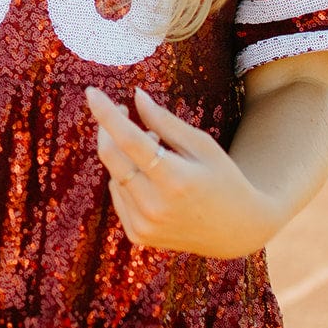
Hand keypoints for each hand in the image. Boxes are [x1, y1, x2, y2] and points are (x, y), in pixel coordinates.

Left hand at [85, 85, 279, 260]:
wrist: (236, 232)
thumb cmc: (224, 180)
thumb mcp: (202, 146)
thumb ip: (165, 122)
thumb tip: (136, 96)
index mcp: (175, 179)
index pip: (129, 140)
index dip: (106, 113)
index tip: (91, 92)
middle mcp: (154, 205)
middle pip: (111, 157)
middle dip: (107, 128)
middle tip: (119, 110)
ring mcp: (144, 225)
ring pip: (114, 175)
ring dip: (125, 157)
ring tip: (156, 153)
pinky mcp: (138, 235)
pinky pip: (118, 195)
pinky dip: (127, 180)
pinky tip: (151, 179)